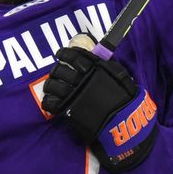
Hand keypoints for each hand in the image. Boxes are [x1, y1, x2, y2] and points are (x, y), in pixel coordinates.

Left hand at [41, 34, 158, 172]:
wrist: (122, 120)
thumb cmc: (124, 98)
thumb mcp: (119, 75)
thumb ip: (105, 65)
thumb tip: (95, 56)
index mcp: (93, 69)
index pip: (73, 56)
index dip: (64, 53)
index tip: (60, 54)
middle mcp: (81, 80)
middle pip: (60, 70)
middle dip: (56, 69)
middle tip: (56, 71)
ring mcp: (73, 95)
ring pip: (53, 85)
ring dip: (50, 84)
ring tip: (51, 85)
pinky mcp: (69, 110)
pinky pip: (51, 103)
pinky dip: (48, 101)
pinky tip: (50, 100)